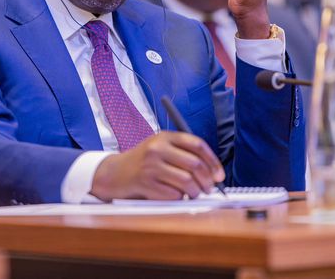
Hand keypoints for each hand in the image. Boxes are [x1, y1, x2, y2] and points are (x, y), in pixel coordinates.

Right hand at [89, 132, 225, 200]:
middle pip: (194, 164)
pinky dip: (180, 198)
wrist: (115, 173)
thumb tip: (211, 172)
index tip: (219, 175)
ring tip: (195, 194)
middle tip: (210, 188)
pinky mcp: (145, 183)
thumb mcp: (161, 148)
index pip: (197, 145)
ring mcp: (151, 166)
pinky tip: (177, 196)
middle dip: (207, 180)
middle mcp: (158, 148)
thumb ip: (183, 153)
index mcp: (165, 136)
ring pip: (186, 181)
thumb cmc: (143, 161)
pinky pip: (173, 194)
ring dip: (196, 191)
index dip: (213, 161)